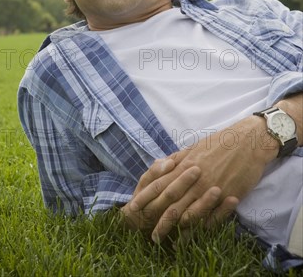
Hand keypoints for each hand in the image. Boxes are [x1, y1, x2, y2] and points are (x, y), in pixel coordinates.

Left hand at [123, 115, 273, 241]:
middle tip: (149, 233)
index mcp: (185, 165)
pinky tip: (192, 237)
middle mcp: (195, 178)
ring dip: (177, 229)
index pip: (160, 183)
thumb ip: (178, 159)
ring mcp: (210, 188)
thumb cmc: (221, 142)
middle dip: (158, 219)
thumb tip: (162, 165)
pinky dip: (200, 228)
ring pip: (189, 213)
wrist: (248, 141)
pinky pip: (210, 216)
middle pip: (171, 202)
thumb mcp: (195, 147)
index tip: (133, 207)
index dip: (146, 197)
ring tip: (167, 240)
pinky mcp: (226, 196)